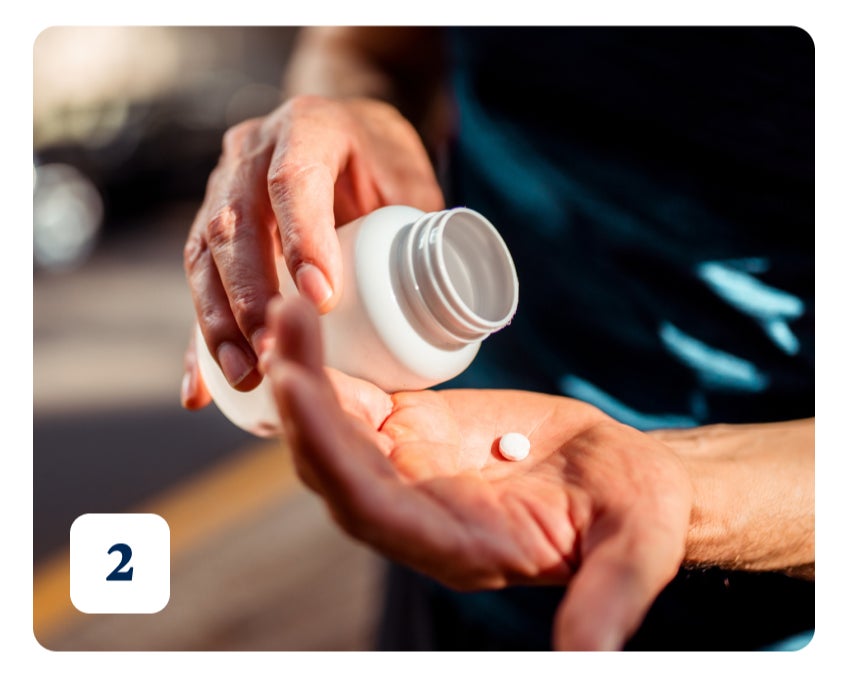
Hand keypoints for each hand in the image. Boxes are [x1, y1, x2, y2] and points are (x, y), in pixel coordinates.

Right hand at [181, 95, 443, 403]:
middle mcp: (251, 153)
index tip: (322, 300)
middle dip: (249, 295)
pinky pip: (198, 284)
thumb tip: (442, 302)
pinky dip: (199, 338)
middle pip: (234, 224)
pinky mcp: (210, 229)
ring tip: (246, 375)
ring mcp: (221, 188)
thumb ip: (421, 228)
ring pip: (203, 256)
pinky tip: (201, 388)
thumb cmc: (382, 162)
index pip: (293, 180)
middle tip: (275, 350)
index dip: (302, 239)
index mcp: (307, 128)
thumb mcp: (410, 178)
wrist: (345, 134)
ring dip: (219, 322)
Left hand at [264, 296, 693, 650]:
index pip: (374, 510)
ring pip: (333, 432)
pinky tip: (307, 323)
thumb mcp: (635, 547)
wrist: (618, 476)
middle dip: (302, 404)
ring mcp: (407, 472)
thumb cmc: (633, 513)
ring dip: (303, 377)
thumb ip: (609, 596)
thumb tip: (587, 658)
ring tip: (286, 310)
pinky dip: (328, 368)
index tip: (301, 390)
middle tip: (282, 326)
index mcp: (457, 548)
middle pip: (333, 468)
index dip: (332, 455)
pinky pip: (355, 404)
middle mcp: (415, 515)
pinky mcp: (411, 433)